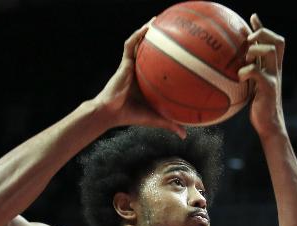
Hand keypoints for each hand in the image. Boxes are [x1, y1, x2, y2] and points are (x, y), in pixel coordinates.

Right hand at [92, 21, 185, 136]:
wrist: (110, 112)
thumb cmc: (130, 115)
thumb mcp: (155, 118)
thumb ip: (170, 123)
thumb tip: (185, 136)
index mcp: (146, 81)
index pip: (157, 66)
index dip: (166, 58)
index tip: (180, 52)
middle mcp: (138, 70)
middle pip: (149, 51)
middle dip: (158, 40)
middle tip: (171, 31)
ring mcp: (130, 64)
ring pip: (139, 43)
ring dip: (147, 31)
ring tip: (158, 20)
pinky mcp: (124, 62)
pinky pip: (131, 44)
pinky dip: (139, 34)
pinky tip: (149, 26)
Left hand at [239, 14, 285, 135]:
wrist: (269, 126)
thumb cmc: (259, 108)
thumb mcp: (253, 88)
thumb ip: (247, 74)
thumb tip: (231, 67)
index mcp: (273, 67)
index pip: (274, 41)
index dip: (263, 28)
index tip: (252, 17)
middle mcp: (276, 70)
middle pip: (277, 41)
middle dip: (262, 34)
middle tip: (248, 39)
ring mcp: (274, 78)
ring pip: (270, 52)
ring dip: (255, 50)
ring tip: (245, 58)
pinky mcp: (269, 88)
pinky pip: (257, 72)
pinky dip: (246, 70)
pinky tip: (238, 76)